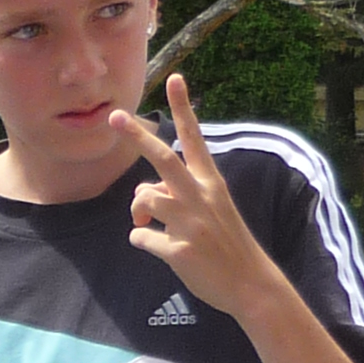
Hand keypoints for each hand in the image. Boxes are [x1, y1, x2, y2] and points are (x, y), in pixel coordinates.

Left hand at [108, 78, 271, 321]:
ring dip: (138, 212)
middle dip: (136, 135)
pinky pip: (140, 237)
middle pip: (161, 159)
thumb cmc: (226, 242)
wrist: (249, 283)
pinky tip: (159, 249)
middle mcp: (200, 197)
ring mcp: (189, 223)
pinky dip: (142, 241)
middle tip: (114, 116)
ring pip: (144, 199)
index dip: (183, 108)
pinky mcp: (179, 250)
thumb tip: (145, 193)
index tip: (175, 79)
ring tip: (149, 223)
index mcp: (211, 183)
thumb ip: (180, 193)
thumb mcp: (212, 209)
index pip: (195, 138)